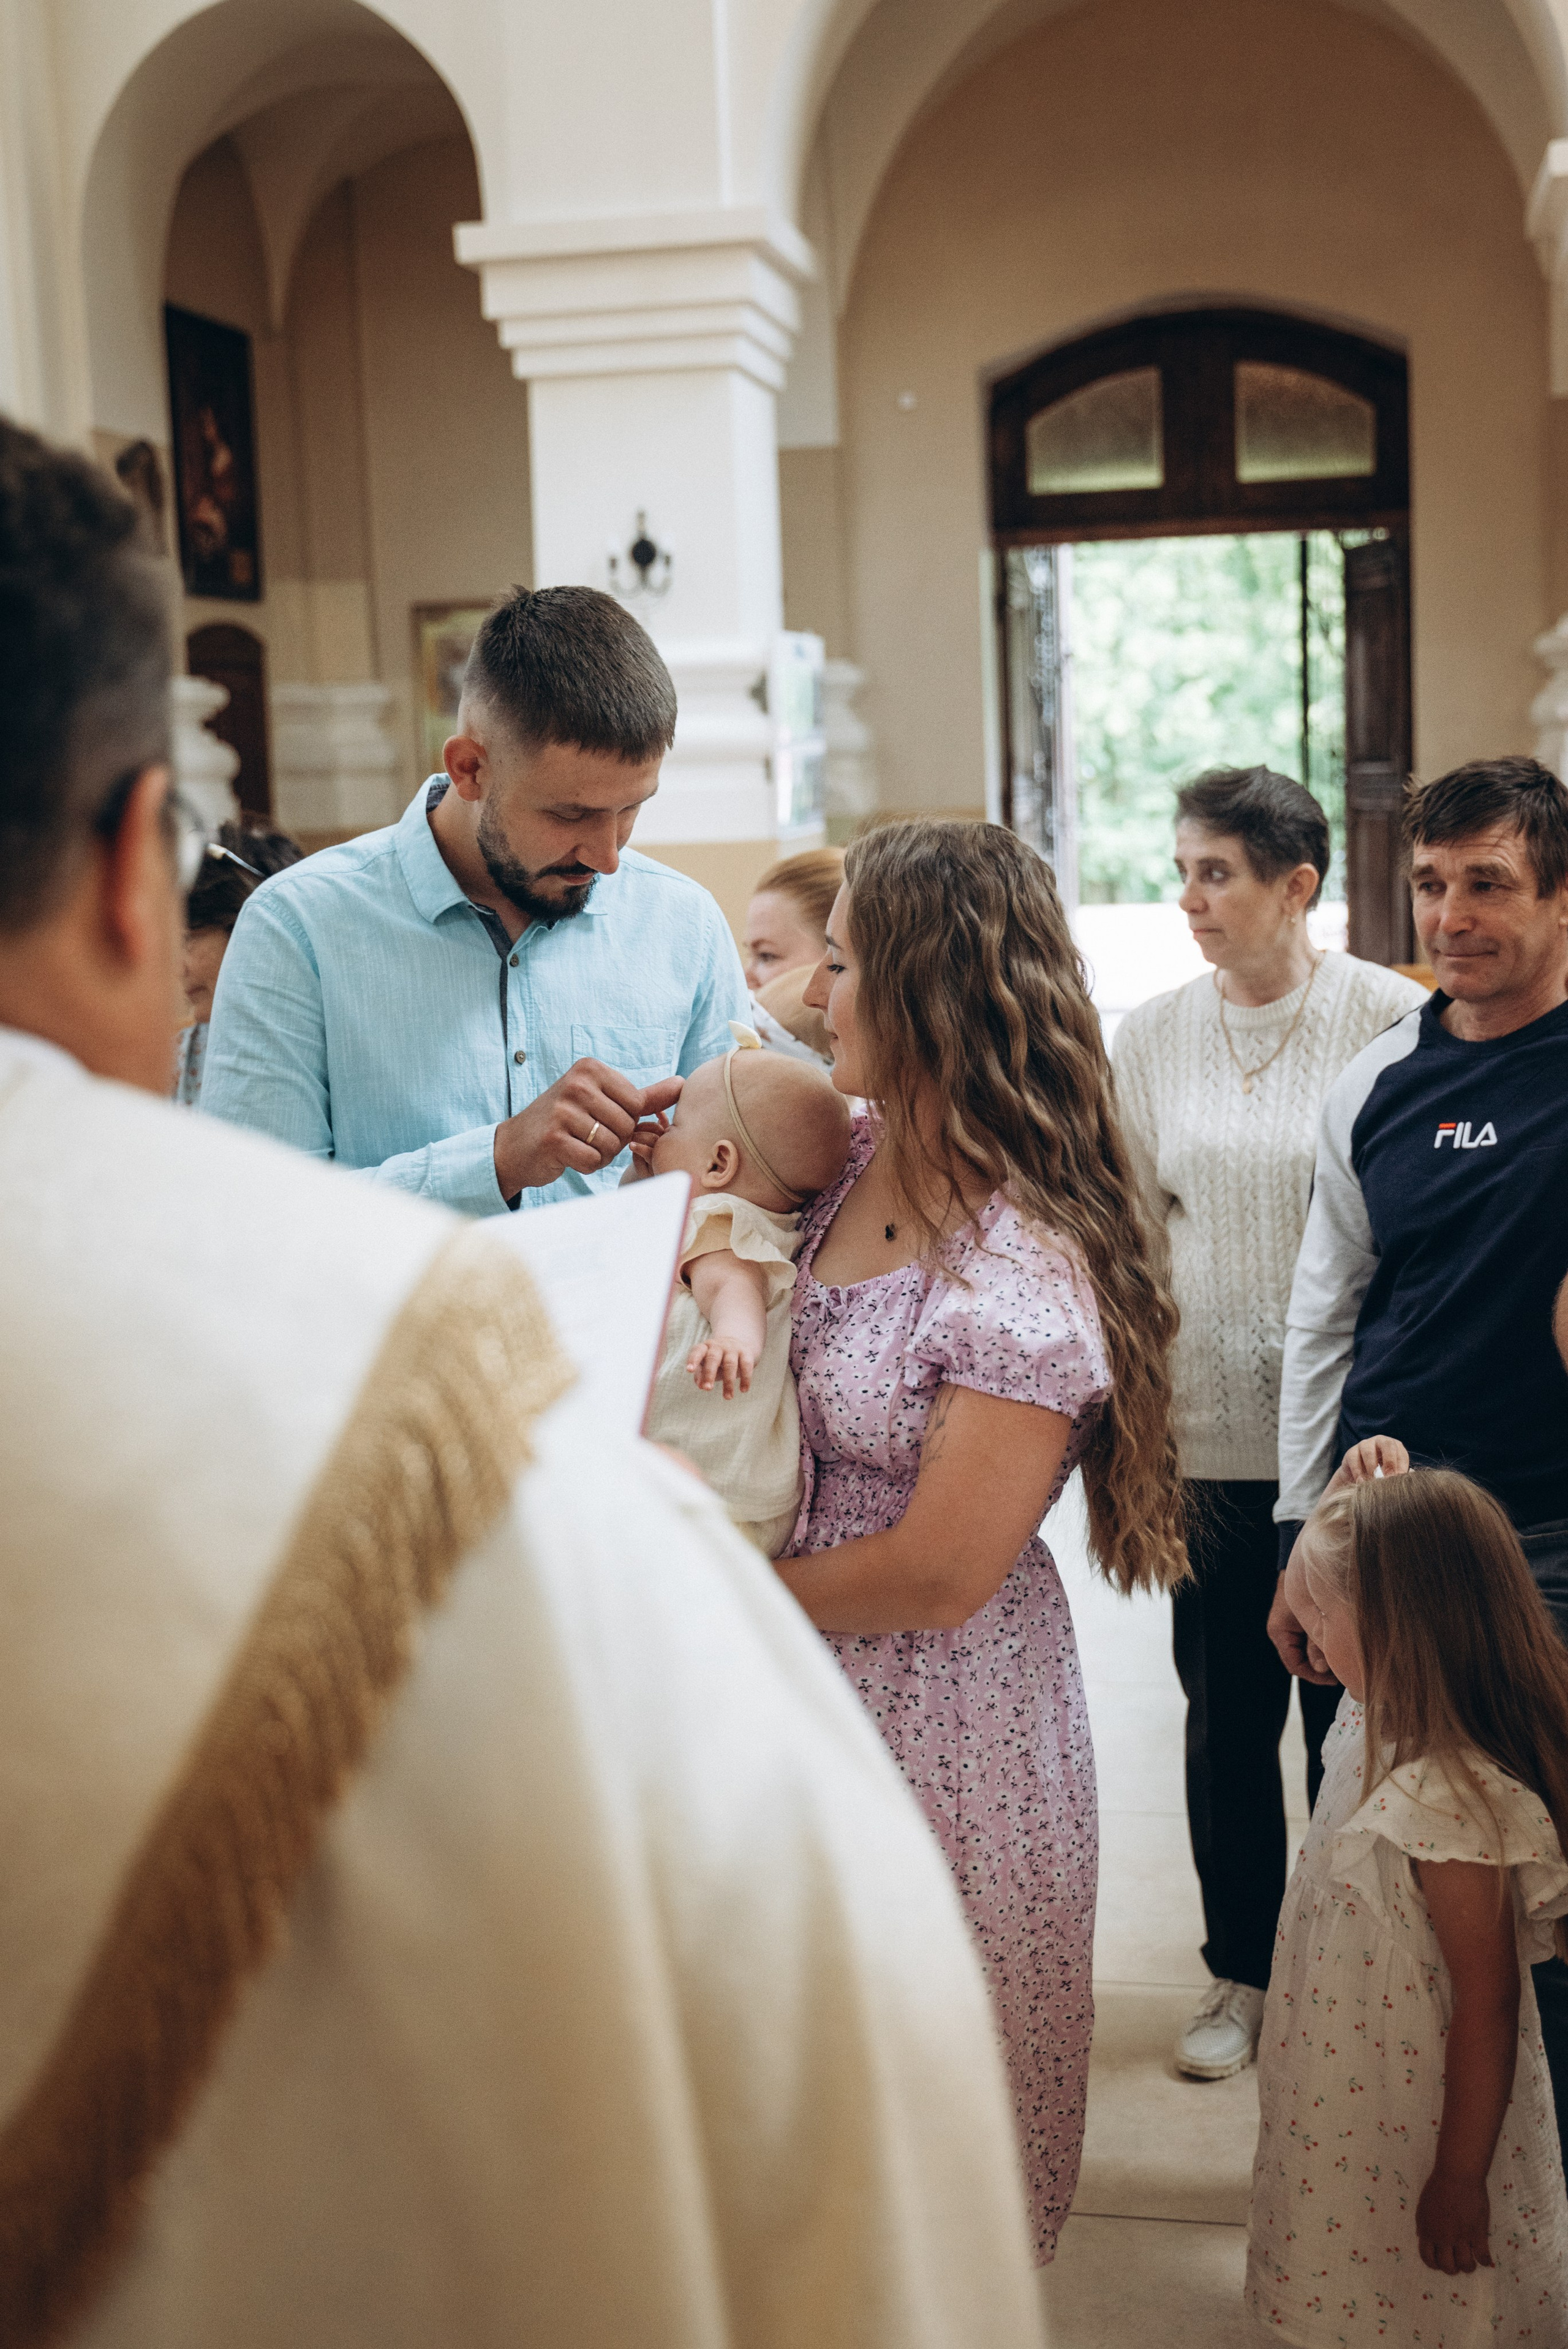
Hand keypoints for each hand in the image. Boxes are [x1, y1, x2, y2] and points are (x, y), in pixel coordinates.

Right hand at [493, 1062, 681, 1196]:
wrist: (515, 1144)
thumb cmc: (565, 1121)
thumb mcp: (602, 1100)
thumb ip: (644, 1096)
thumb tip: (682, 1084)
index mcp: (590, 1068)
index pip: (636, 1103)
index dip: (626, 1121)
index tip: (601, 1119)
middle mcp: (576, 1084)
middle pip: (626, 1125)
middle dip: (614, 1140)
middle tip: (588, 1136)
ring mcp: (562, 1111)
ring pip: (612, 1145)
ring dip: (601, 1154)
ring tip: (579, 1144)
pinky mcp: (553, 1139)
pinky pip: (594, 1161)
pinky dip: (587, 1165)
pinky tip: (569, 1156)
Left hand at [687, 1336, 754, 1398]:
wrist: (737, 1343)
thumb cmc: (716, 1360)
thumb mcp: (706, 1365)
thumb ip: (701, 1375)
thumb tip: (700, 1385)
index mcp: (705, 1347)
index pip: (697, 1351)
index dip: (693, 1360)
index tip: (689, 1370)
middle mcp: (718, 1346)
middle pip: (713, 1358)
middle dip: (709, 1374)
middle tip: (707, 1389)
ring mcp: (732, 1348)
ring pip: (730, 1364)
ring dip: (728, 1382)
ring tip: (728, 1397)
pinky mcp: (746, 1352)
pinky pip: (746, 1365)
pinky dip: (745, 1378)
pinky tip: (743, 1390)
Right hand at [1267, 1564, 1339, 1684]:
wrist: (1307, 1557)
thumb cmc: (1304, 1582)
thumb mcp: (1311, 1616)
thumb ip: (1316, 1644)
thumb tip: (1321, 1669)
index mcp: (1279, 1631)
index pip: (1295, 1665)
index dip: (1315, 1676)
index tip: (1334, 1679)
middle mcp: (1285, 1630)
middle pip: (1304, 1659)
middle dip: (1324, 1664)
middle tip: (1344, 1667)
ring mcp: (1295, 1624)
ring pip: (1312, 1648)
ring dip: (1328, 1651)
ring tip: (1345, 1652)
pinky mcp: (1306, 1618)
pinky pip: (1316, 1636)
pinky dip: (1327, 1639)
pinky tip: (1340, 1638)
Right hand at [1324, 1434, 1410, 1493]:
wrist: (1360, 1478)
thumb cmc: (1381, 1475)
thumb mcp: (1391, 1474)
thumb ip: (1398, 1475)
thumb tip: (1402, 1480)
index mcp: (1394, 1446)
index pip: (1400, 1452)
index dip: (1400, 1466)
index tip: (1397, 1479)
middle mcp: (1380, 1441)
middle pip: (1387, 1444)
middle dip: (1389, 1461)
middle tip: (1388, 1477)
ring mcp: (1364, 1445)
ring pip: (1368, 1451)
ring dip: (1372, 1468)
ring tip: (1373, 1482)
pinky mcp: (1351, 1452)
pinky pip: (1353, 1458)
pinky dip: (1358, 1472)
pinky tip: (1361, 1482)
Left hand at [1417, 2169, 1492, 2273]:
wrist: (1458, 2174)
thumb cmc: (1439, 2186)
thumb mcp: (1423, 2206)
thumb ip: (1423, 2224)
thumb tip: (1422, 2238)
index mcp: (1428, 2231)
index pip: (1427, 2258)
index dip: (1434, 2264)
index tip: (1440, 2263)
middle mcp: (1443, 2238)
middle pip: (1447, 2266)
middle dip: (1452, 2268)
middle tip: (1457, 2264)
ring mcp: (1462, 2237)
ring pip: (1465, 2266)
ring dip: (1468, 2267)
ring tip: (1470, 2262)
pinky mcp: (1478, 2233)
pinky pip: (1483, 2257)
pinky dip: (1484, 2261)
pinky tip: (1485, 2259)